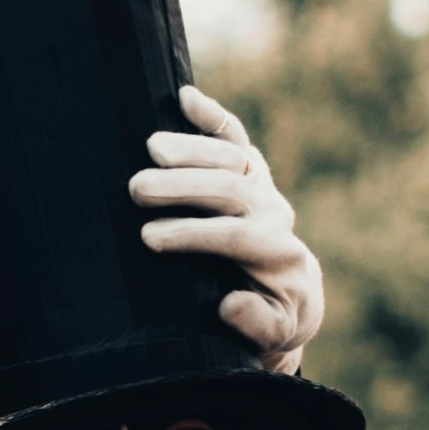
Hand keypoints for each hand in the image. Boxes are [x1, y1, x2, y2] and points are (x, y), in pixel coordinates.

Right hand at [131, 87, 325, 362]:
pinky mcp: (252, 170)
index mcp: (277, 254)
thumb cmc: (271, 316)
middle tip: (136, 189)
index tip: (149, 237)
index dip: (193, 234)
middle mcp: (273, 214)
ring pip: (233, 159)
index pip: (235, 236)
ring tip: (149, 147)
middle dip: (183, 188)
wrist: (292, 293)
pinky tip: (183, 97)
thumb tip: (232, 304)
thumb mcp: (271, 332)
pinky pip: (235, 136)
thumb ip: (256, 323)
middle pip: (231, 191)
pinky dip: (211, 116)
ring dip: (191, 150)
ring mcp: (263, 187)